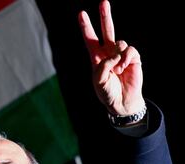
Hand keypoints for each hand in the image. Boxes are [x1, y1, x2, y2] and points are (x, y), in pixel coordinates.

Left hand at [78, 0, 143, 115]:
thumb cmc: (107, 93)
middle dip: (105, 16)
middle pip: (107, 30)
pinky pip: (130, 50)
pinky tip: (124, 68)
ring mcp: (121, 55)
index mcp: (96, 58)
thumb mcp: (99, 81)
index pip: (90, 39)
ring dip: (118, 56)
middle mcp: (108, 53)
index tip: (81, 14)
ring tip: (118, 70)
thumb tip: (114, 55)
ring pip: (120, 42)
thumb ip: (103, 66)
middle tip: (103, 2)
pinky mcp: (133, 58)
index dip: (86, 27)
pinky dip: (126, 58)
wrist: (122, 102)